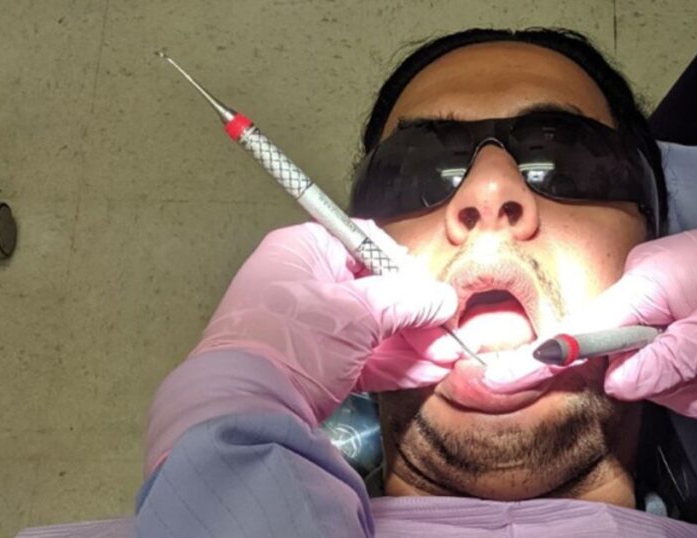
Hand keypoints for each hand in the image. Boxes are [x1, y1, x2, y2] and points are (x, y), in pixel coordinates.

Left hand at [190, 220, 456, 417]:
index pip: (364, 245)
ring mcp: (306, 330)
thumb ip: (408, 301)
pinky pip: (360, 359)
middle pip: (373, 291)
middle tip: (449, 328)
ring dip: (412, 342)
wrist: (246, 409)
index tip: (432, 287)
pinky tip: (428, 371)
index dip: (402, 266)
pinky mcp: (312, 369)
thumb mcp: (359, 312)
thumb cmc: (293, 341)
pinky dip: (393, 364)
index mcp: (303, 251)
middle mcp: (301, 285)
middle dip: (416, 314)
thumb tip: (443, 299)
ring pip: (370, 330)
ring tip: (449, 355)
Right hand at [486, 145, 696, 421]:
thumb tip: (617, 382)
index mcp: (646, 282)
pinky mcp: (669, 293)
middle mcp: (640, 280)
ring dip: (676, 380)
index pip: (580, 328)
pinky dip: (682, 365)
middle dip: (652, 382)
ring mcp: (654, 286)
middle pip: (612, 348)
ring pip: (638, 351)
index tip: (499, 378)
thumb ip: (669, 359)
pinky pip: (658, 339)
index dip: (544, 358)